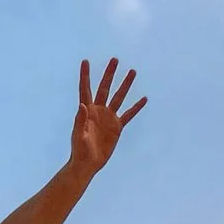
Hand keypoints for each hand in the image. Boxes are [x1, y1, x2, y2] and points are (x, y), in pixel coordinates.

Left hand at [70, 57, 145, 173]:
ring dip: (125, 85)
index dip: (85, 76)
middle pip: (104, 88)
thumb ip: (80, 121)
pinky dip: (136, 107)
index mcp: (87, 111)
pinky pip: (129, 114)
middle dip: (109, 74)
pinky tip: (144, 99)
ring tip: (132, 71)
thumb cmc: (79, 151)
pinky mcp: (117, 127)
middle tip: (115, 59)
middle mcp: (98, 111)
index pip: (85, 89)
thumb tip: (83, 105)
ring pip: (119, 97)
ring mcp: (108, 117)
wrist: (88, 163)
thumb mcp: (79, 136)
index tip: (85, 61)